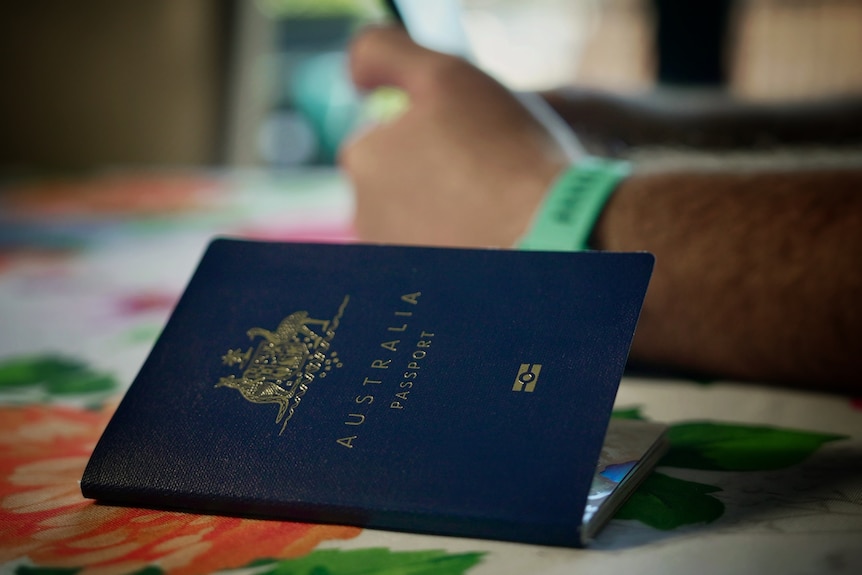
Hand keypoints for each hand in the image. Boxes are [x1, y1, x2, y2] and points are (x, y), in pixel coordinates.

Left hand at [339, 26, 568, 247]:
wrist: (550, 238)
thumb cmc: (504, 154)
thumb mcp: (444, 76)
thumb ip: (383, 54)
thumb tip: (355, 73)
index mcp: (362, 158)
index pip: (393, 134)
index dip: (437, 132)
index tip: (474, 144)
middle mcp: (362, 215)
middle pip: (403, 181)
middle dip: (438, 176)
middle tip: (488, 177)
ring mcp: (391, 258)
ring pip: (418, 222)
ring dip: (447, 215)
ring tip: (493, 213)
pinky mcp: (419, 291)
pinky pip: (434, 258)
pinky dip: (455, 249)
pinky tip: (487, 244)